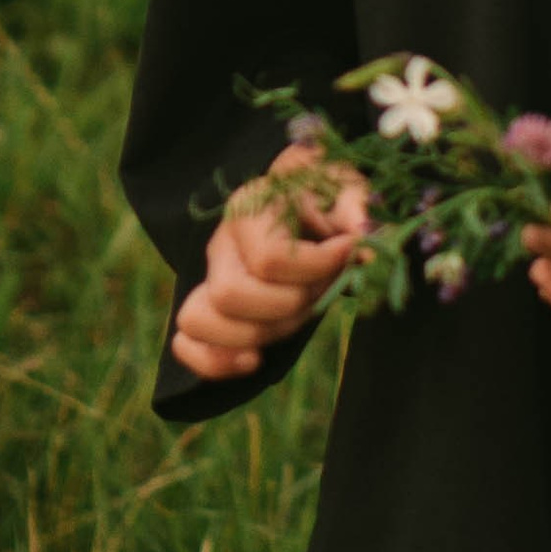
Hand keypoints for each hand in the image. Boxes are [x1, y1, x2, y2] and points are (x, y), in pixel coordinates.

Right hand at [170, 142, 369, 381]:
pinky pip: (184, 344)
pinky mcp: (206, 307)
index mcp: (249, 207)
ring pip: (199, 319)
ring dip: (257, 334)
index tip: (349, 253)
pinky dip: (215, 362)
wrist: (307, 204)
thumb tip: (366, 235)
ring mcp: (208, 276)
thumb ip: (357, 207)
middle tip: (322, 290)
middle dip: (288, 306)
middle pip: (231, 295)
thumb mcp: (346, 188)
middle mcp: (220, 242)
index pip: (268, 260)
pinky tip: (255, 361)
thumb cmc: (326, 196)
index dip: (316, 269)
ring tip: (295, 318)